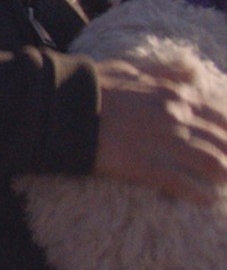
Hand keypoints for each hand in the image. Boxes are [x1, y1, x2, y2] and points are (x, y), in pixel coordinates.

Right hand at [93, 58, 226, 202]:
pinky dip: (199, 194)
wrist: (59, 106)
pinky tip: (208, 200)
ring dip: (225, 175)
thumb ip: (165, 71)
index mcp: (173, 94)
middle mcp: (174, 117)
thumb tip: (192, 72)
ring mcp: (161, 142)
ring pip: (209, 162)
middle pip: (221, 141)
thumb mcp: (131, 69)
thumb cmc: (92, 86)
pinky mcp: (143, 165)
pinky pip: (180, 183)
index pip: (219, 115)